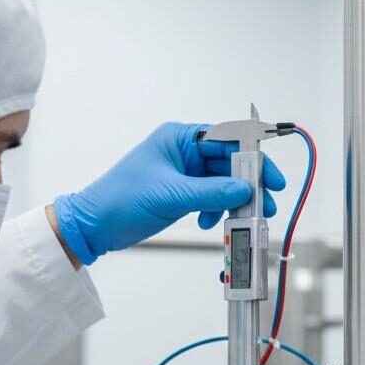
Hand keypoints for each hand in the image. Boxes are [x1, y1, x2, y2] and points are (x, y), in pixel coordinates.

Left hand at [51, 121, 285, 264]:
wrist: (95, 226)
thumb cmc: (120, 200)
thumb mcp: (171, 196)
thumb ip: (211, 193)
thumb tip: (246, 189)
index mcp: (179, 138)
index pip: (227, 139)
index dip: (252, 157)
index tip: (270, 177)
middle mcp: (183, 152)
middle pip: (229, 163)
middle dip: (248, 184)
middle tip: (265, 203)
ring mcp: (183, 173)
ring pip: (222, 183)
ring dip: (235, 200)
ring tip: (243, 217)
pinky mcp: (182, 193)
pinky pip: (211, 198)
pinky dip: (217, 210)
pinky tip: (211, 222)